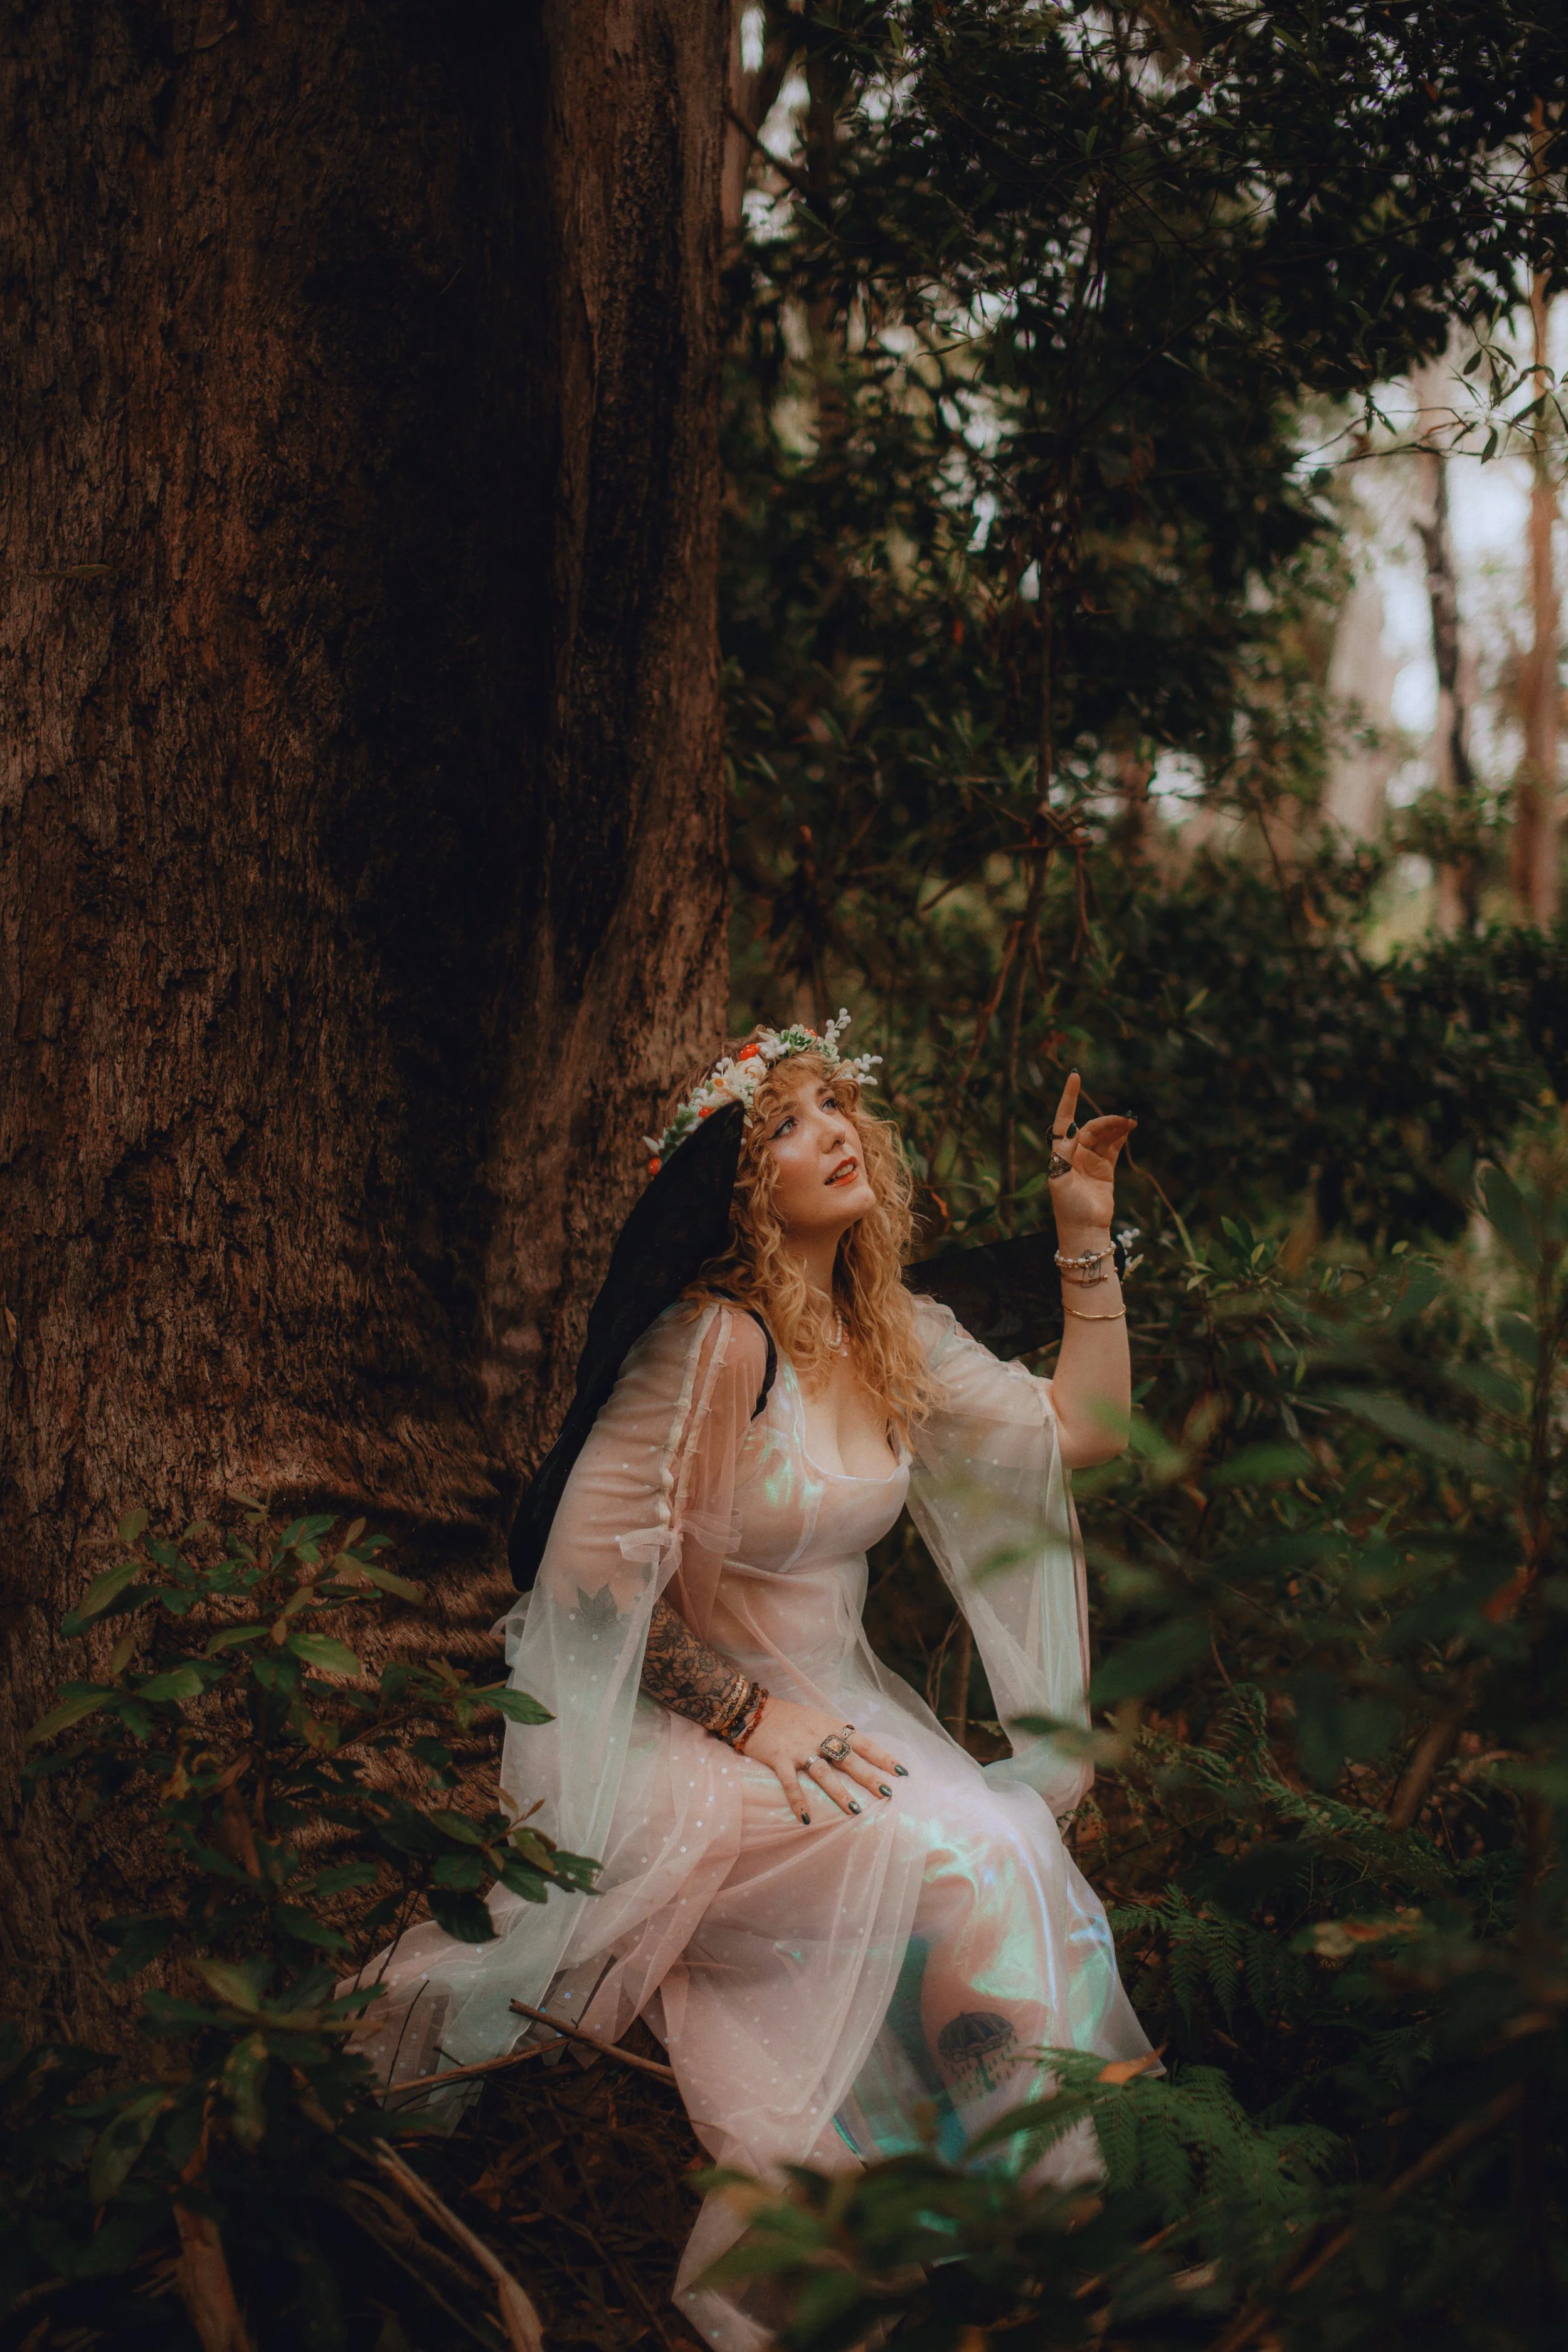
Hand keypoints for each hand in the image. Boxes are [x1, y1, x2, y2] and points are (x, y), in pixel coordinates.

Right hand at [738, 1695, 905, 1824]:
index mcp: (831, 1726)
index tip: (902, 1771)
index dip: (882, 1757)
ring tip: (854, 1810)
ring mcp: (799, 1748)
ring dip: (839, 1792)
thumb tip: (858, 1750)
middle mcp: (818, 1736)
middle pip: (849, 1758)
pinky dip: (797, 1800)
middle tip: (888, 1793)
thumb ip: (835, 1734)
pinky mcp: (779, 1758)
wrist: (752, 1710)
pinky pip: (790, 1782)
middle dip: (869, 1776)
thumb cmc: (787, 1717)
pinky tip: (805, 1818)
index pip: (863, 1742)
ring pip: (823, 1772)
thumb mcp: (817, 1719)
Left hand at [1047, 1070, 1135, 1241]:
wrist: (1085, 1230)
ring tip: (1131, 1122)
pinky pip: (1113, 1146)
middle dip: (1106, 1121)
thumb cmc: (1069, 1208)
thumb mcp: (1061, 1179)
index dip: (1068, 1098)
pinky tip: (1130, 1127)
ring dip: (1116, 1126)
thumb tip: (1068, 1127)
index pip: (1063, 1119)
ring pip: (1104, 1135)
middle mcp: (1074, 1154)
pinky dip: (1121, 1136)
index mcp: (1059, 1154)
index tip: (1075, 1076)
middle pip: (1090, 1127)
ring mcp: (1090, 1160)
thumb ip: (1065, 1153)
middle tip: (1124, 1119)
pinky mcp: (1105, 1168)